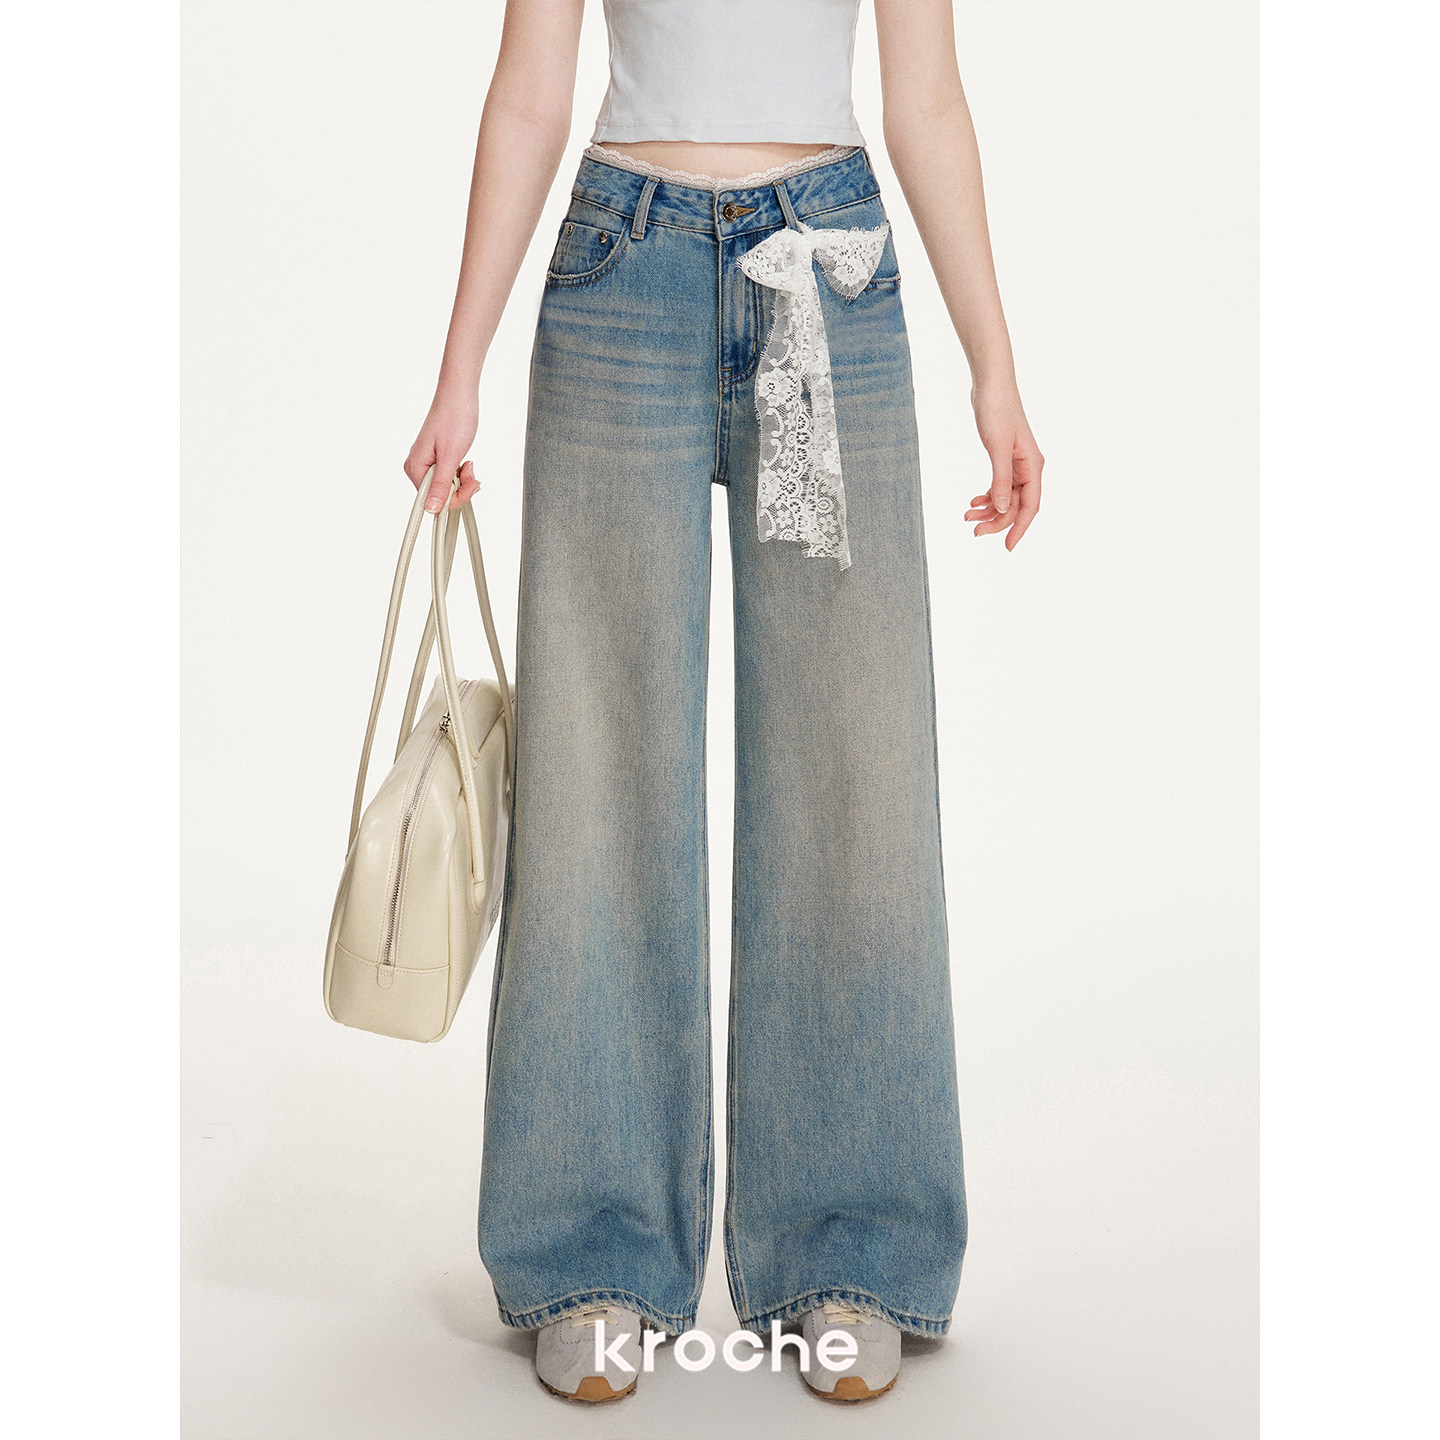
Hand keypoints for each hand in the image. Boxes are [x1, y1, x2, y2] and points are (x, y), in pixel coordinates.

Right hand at [404, 392, 479, 511]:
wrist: (459, 396)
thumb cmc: (454, 418)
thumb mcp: (450, 456)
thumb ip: (440, 485)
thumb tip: (432, 508)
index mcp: (415, 467)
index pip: (432, 500)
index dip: (454, 498)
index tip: (469, 486)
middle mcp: (416, 466)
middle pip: (439, 495)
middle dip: (460, 488)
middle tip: (472, 473)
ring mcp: (426, 462)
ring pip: (446, 486)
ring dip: (462, 480)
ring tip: (469, 464)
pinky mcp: (436, 458)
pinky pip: (447, 476)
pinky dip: (460, 473)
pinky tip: (465, 462)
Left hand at [965, 385, 1043, 549]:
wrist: (990, 385)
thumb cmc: (997, 411)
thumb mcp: (996, 448)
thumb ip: (1001, 480)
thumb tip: (1002, 509)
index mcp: (1033, 465)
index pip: (1030, 506)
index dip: (1019, 528)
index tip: (1006, 547)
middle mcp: (1028, 467)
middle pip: (1016, 505)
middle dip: (996, 521)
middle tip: (973, 532)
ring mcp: (1017, 464)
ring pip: (1005, 498)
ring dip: (988, 511)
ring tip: (966, 517)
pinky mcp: (1004, 458)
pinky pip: (999, 486)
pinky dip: (986, 497)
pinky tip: (972, 503)